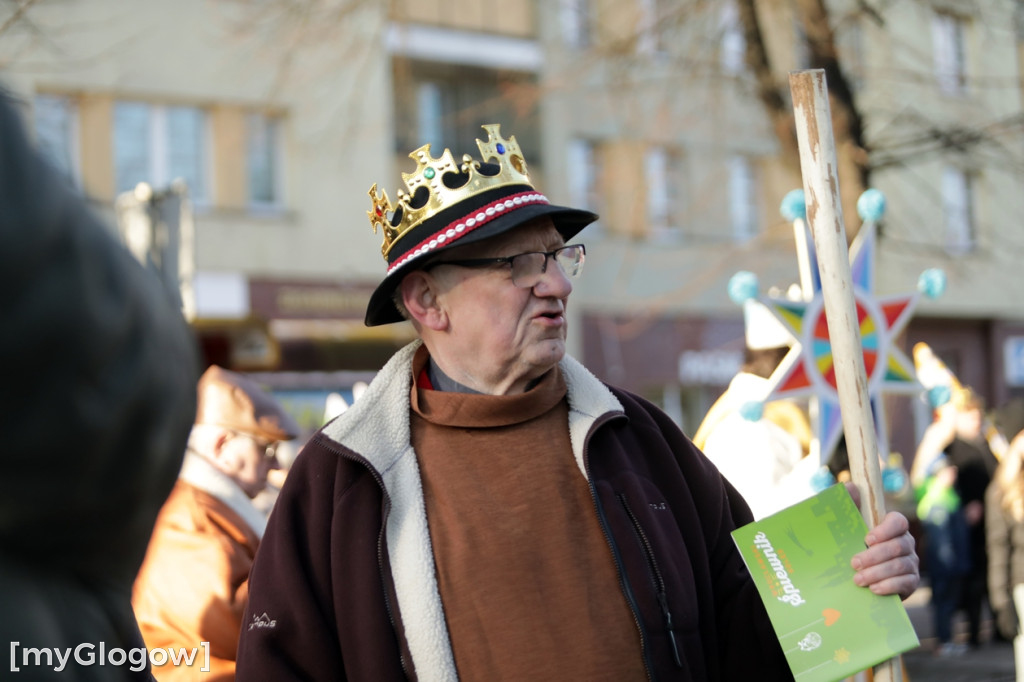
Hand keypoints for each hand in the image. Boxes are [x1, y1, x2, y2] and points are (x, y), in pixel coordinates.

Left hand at [844, 482, 919, 599]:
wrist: (855, 575)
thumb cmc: (852, 544)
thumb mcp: (846, 525)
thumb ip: (848, 505)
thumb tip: (850, 487)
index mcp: (892, 527)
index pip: (898, 522)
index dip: (885, 530)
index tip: (867, 539)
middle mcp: (906, 543)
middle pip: (898, 546)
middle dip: (875, 556)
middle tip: (854, 563)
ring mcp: (911, 563)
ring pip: (901, 566)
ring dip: (878, 573)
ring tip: (858, 580)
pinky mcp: (911, 582)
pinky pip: (906, 583)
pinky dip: (889, 586)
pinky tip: (873, 590)